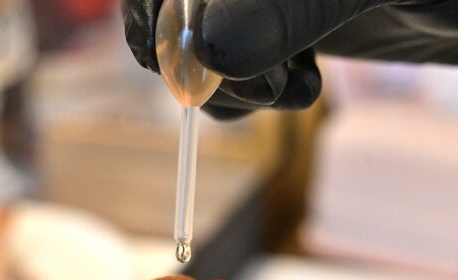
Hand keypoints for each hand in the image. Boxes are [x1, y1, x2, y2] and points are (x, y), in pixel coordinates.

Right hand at [123, 0, 457, 117]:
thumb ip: (293, 5)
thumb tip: (209, 51)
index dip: (171, 17)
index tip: (212, 66)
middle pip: (164, 1)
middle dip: (194, 54)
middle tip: (266, 88)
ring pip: (183, 32)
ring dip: (216, 81)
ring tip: (286, 91)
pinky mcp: (272, 11)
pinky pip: (217, 53)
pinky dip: (236, 86)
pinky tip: (291, 88)